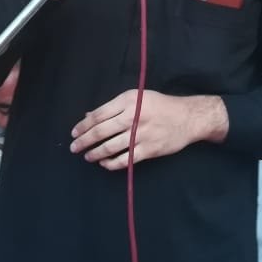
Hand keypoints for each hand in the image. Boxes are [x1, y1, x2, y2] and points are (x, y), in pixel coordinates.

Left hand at [71, 91, 226, 169]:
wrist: (187, 117)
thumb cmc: (159, 105)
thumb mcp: (137, 98)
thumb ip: (113, 107)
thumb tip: (89, 117)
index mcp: (128, 101)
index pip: (99, 114)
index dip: (83, 125)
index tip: (74, 132)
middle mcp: (133, 116)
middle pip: (101, 131)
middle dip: (84, 141)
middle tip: (74, 147)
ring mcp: (141, 134)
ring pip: (110, 147)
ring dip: (95, 153)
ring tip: (87, 156)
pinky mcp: (149, 150)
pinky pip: (125, 160)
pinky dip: (111, 163)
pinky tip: (104, 163)